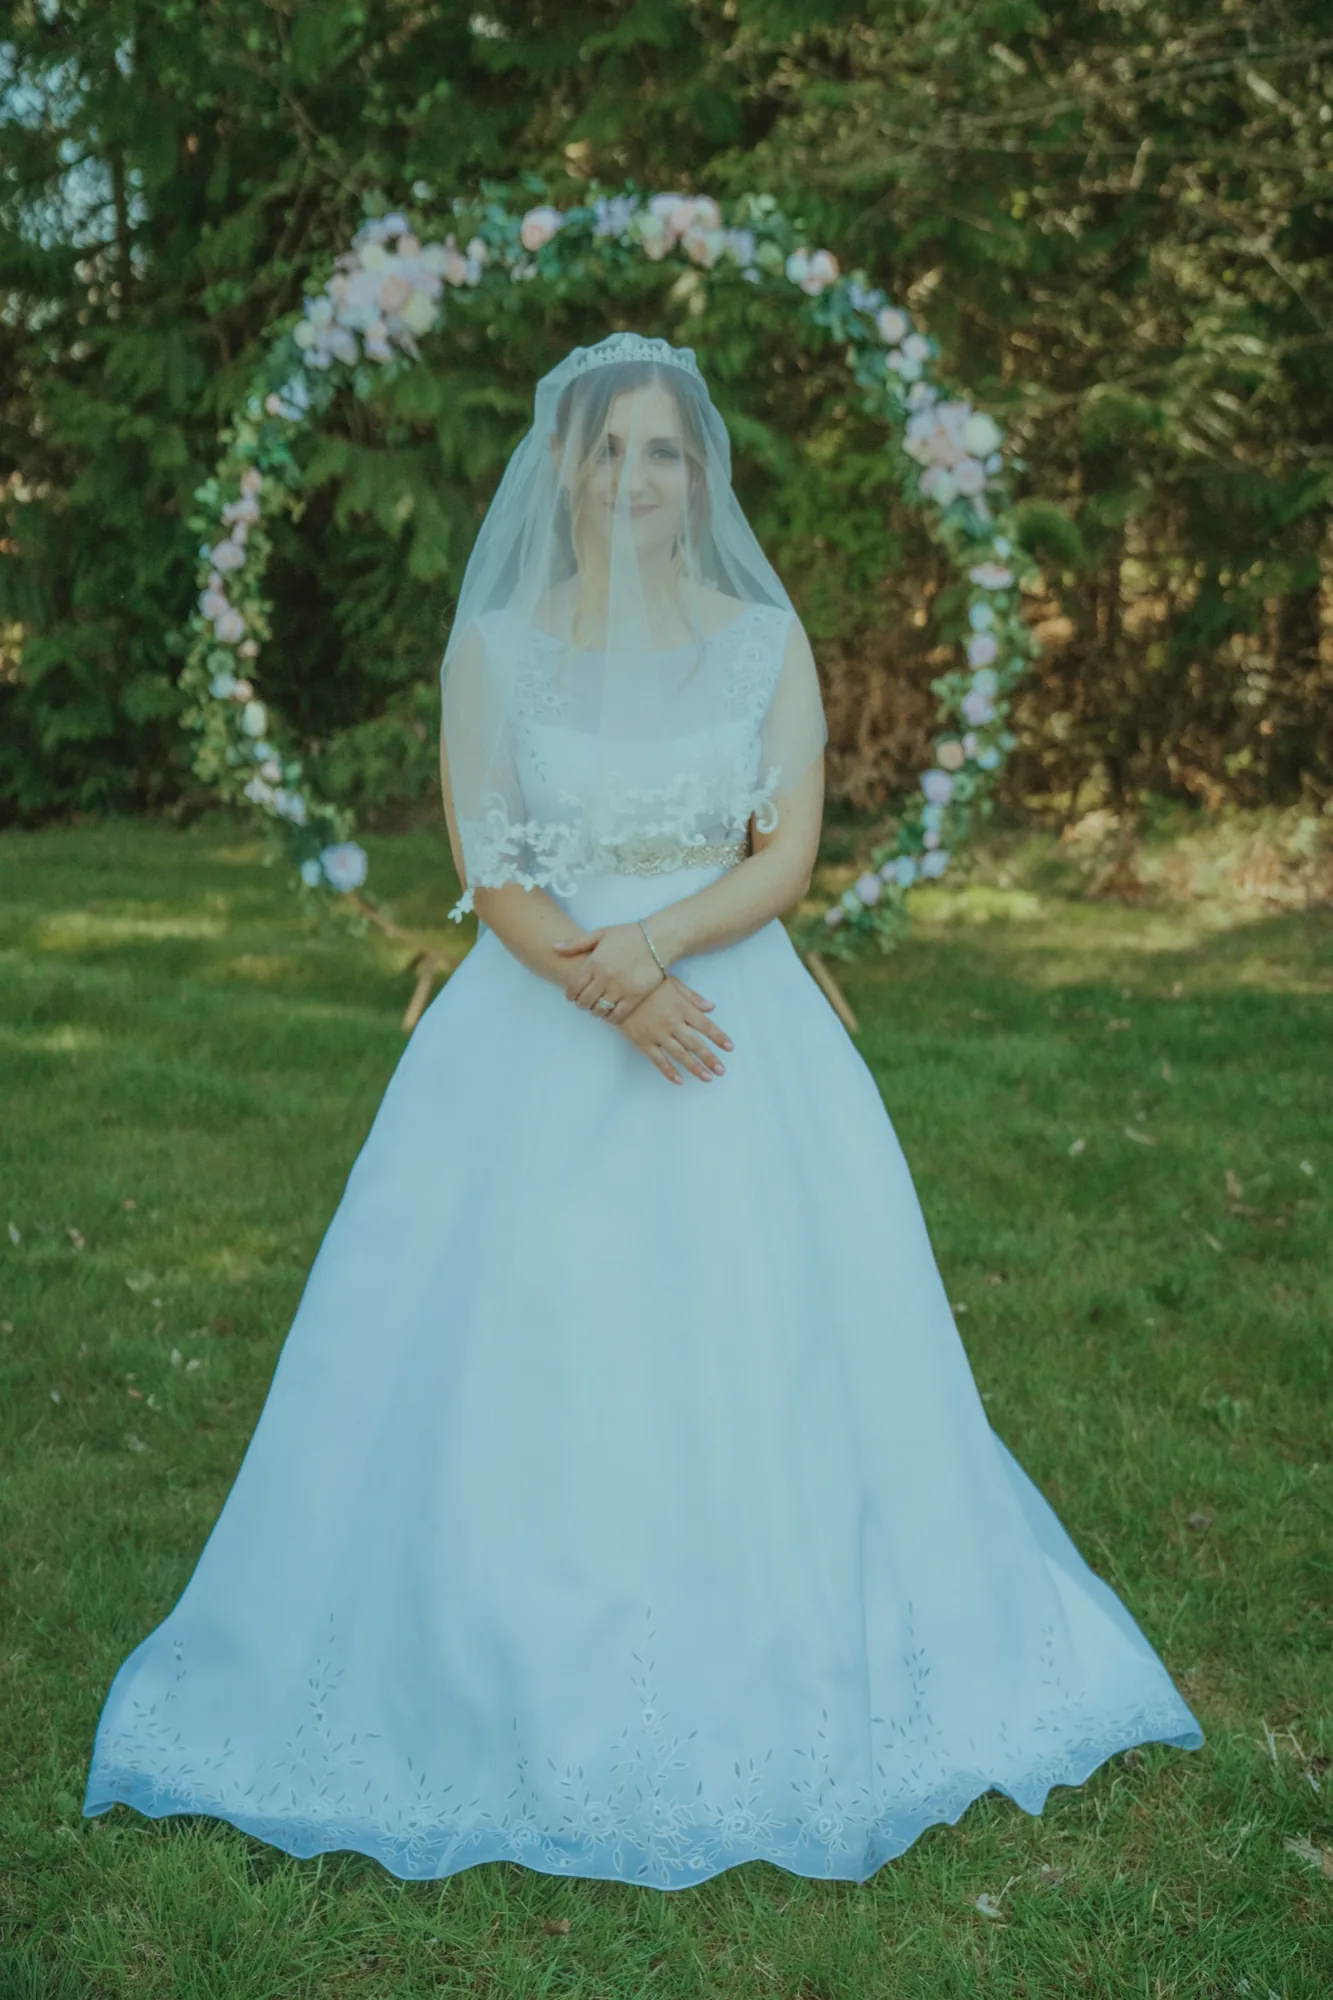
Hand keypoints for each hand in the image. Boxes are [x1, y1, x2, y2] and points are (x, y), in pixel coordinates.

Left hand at [551, 921, 667, 1017]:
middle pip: (585, 1001)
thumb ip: (577, 943)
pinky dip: (610, 1017)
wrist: (657, 940)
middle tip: (584, 1003)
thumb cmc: (628, 935)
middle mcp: (605, 977)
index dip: (570, 995)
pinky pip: (617, 1015)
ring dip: (595, 1011)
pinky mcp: (635, 996)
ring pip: (599, 1010)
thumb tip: (554, 947)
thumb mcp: (601, 933)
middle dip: (581, 1004)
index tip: (572, 996)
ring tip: (597, 1007)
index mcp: (595, 962)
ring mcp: (620, 988)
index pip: (574, 986)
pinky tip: (610, 1013)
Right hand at [614, 974, 732, 1084]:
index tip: (730, 1047)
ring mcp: (657, 1034)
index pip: (706, 1025)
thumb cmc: (648, 984)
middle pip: (696, 1044)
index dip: (719, 1037)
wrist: (617, 988)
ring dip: (695, 1068)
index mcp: (682, 1008)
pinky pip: (658, 1060)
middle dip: (710, 1058)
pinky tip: (680, 1081)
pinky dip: (669, 1071)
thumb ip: (693, 997)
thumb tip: (712, 1007)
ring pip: (680, 1054)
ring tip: (707, 1078)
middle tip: (721, 1071)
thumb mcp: (673, 983)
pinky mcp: (643, 1042)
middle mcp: (672, 1023)